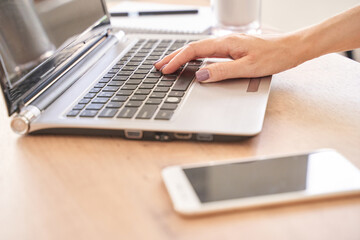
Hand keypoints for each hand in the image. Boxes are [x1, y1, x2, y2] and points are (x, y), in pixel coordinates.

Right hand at [154, 33, 302, 82]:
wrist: (292, 49)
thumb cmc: (274, 57)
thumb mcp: (248, 68)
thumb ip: (223, 71)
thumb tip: (201, 76)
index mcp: (225, 44)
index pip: (194, 51)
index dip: (177, 60)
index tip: (165, 69)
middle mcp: (224, 41)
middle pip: (192, 47)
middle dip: (174, 56)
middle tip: (159, 65)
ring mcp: (228, 45)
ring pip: (199, 49)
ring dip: (183, 57)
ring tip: (170, 64)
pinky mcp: (233, 49)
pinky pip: (208, 52)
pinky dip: (195, 58)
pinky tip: (193, 63)